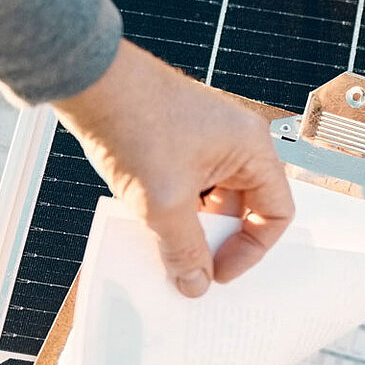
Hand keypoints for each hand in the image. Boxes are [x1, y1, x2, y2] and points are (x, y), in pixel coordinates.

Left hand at [53, 41, 293, 296]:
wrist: (89, 81)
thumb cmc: (135, 123)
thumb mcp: (164, 203)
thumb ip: (184, 250)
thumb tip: (195, 283)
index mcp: (251, 148)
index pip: (276, 212)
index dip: (252, 250)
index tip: (219, 272)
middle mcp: (235, 141)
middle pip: (243, 209)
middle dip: (217, 241)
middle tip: (190, 267)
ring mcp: (204, 139)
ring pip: (210, 200)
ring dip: (190, 227)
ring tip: (163, 246)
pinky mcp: (175, 141)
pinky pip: (186, 186)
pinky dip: (171, 209)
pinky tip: (147, 223)